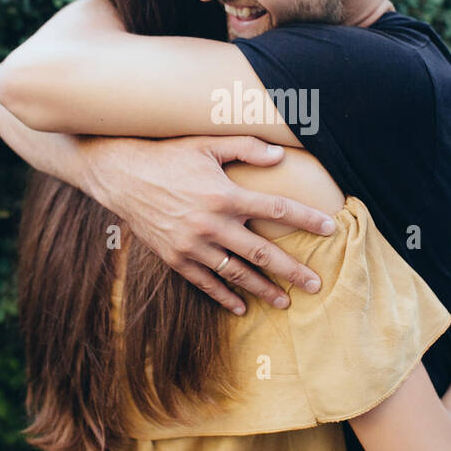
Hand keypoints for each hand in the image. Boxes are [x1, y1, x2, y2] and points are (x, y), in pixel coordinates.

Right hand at [81, 135, 335, 312]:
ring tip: (285, 302)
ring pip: (236, 273)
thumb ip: (245, 147)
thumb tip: (279, 156)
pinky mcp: (175, 258)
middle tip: (316, 284)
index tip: (330, 228)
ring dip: (263, 289)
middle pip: (262, 253)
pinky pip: (205, 282)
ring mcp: (192, 245)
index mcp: (225, 195)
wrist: (121, 175)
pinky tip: (242, 307)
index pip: (276, 209)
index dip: (305, 219)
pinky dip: (224, 296)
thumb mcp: (206, 144)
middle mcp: (212, 224)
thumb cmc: (167, 155)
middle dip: (292, 270)